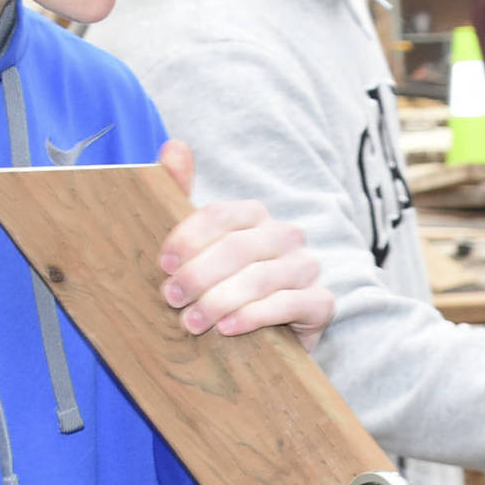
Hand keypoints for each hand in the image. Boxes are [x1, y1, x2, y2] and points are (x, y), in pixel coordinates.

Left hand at [156, 141, 334, 349]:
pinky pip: (288, 304)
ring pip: (261, 278)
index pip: (220, 214)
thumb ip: (183, 194)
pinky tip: (227, 329)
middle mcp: (286, 236)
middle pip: (238, 248)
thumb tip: (173, 145)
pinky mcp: (321, 302)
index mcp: (255, 215)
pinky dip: (254, 316)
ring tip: (193, 321)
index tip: (163, 265)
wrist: (261, 339)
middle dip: (199, 275)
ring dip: (220, 300)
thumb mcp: (197, 245)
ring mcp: (306, 267)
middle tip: (171, 298)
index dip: (189, 238)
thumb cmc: (222, 286)